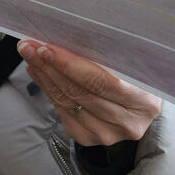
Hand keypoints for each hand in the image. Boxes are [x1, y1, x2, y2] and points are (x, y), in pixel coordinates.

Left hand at [18, 40, 161, 146]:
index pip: (100, 82)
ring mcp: (106, 134)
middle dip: (50, 67)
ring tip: (30, 56)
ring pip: (67, 101)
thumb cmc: (134, 78)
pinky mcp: (88, 138)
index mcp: (144, 102)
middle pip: (79, 92)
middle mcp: (127, 123)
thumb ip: (107, 56)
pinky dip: (47, 89)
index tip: (46, 48)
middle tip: (29, 47)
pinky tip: (38, 73)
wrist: (138, 107)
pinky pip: (61, 109)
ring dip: (44, 76)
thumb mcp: (130, 65)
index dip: (70, 65)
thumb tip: (64, 37)